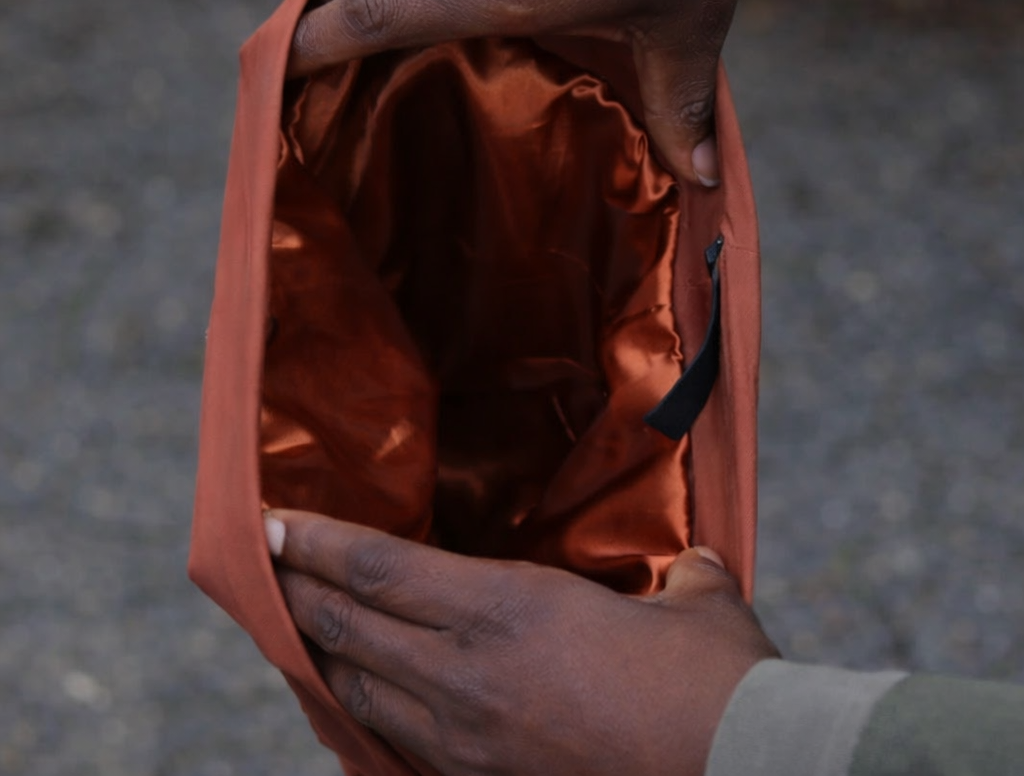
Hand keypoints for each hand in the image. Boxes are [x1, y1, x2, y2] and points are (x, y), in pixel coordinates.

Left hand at [266, 510, 777, 775]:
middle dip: (295, 591)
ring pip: (359, 690)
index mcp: (506, 609)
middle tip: (261, 564)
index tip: (270, 522)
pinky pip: (395, 740)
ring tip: (295, 625)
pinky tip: (357, 700)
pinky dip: (361, 708)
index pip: (379, 569)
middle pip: (348, 628)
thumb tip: (698, 564)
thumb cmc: (716, 684)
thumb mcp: (700, 605)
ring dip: (318, 653)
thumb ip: (686, 574)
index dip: (317, 543)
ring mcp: (467, 739)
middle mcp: (467, 673)